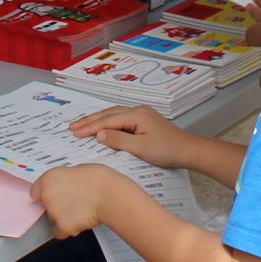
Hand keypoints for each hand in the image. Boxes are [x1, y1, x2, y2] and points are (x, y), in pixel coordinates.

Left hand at [29, 164, 111, 237]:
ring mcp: (53, 212)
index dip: (46, 194)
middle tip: (73, 202)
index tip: (53, 196)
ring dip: (62, 218)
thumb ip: (64, 179)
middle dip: (56, 206)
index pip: (35, 191)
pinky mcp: (62, 226)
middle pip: (45, 206)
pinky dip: (67, 230)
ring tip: (80, 210)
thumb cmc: (99, 180)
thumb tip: (63, 186)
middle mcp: (47, 195)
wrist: (109, 194)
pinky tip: (78, 222)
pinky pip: (59, 232)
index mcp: (49, 178)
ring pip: (52, 219)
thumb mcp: (76, 170)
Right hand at [69, 104, 191, 169]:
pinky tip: (102, 126)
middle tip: (72, 126)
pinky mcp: (144, 122)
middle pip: (109, 114)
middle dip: (90, 120)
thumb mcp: (141, 148)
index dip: (90, 127)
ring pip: (114, 115)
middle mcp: (138, 111)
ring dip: (98, 120)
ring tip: (82, 125)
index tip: (75, 132)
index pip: (107, 121)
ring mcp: (142, 115)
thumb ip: (119, 140)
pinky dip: (108, 123)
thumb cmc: (167, 150)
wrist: (188, 150)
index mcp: (136, 114)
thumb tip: (99, 134)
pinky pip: (121, 119)